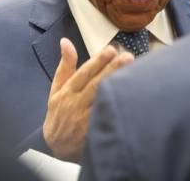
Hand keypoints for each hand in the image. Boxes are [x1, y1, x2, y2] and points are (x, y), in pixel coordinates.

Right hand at [43, 38, 133, 161]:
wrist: (56, 147)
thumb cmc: (59, 113)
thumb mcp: (56, 89)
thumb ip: (65, 66)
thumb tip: (66, 41)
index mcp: (67, 92)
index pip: (84, 73)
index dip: (97, 62)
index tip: (111, 50)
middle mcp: (76, 104)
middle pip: (96, 85)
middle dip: (112, 70)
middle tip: (127, 57)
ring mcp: (86, 120)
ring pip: (103, 100)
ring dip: (118, 86)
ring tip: (134, 73)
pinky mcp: (95, 132)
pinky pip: (107, 118)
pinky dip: (118, 107)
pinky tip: (131, 98)